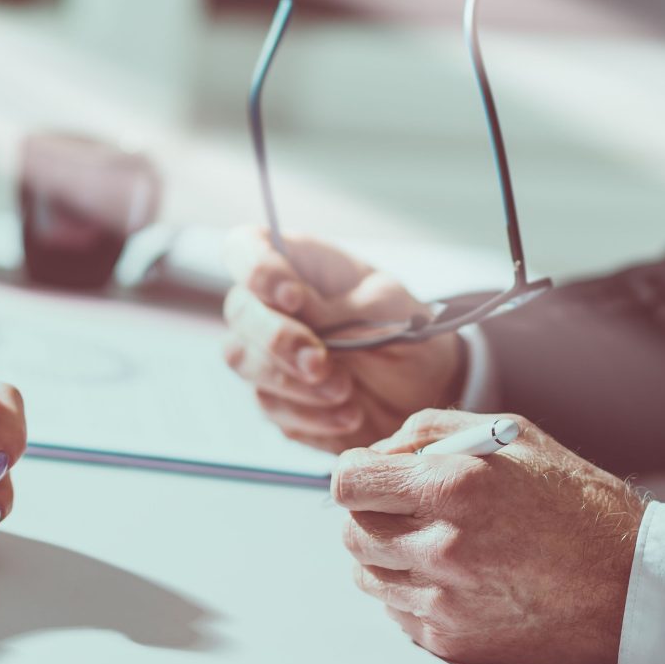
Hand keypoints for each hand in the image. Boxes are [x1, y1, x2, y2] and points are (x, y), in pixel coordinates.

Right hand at [221, 228, 465, 451]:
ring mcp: (266, 352)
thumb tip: (292, 304)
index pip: (246, 248)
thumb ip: (338, 308)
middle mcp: (271, 304)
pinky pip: (270, 405)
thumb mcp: (387, 308)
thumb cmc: (406, 328)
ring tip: (345, 392)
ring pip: (243, 360)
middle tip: (319, 363)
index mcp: (298, 264)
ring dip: (292, 382)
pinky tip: (348, 415)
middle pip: (239, 310)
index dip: (254, 268)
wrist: (425, 388)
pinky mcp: (275, 395)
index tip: (291, 297)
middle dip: (277, 340)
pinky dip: (309, 415)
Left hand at [330, 409, 644, 663]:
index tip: (371, 478)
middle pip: (352, 531)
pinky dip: (411, 594)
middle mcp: (443, 546)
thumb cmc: (576, 504)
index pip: (348, 483)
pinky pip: (396, 612)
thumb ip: (429, 433)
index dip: (355, 476)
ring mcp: (445, 600)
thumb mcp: (511, 438)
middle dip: (370, 516)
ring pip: (367, 575)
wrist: (632, 585)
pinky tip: (453, 579)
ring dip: (385, 557)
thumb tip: (374, 453)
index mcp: (454, 487)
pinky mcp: (452, 640)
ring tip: (431, 544)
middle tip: (404, 511)